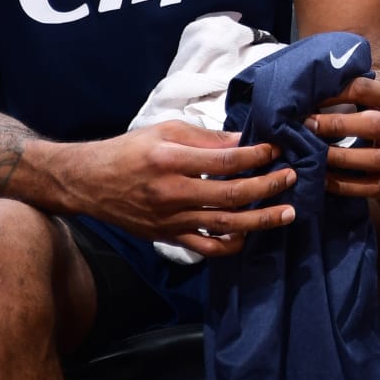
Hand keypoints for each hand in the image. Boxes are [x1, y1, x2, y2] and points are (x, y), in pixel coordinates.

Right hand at [82, 122, 297, 253]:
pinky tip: (249, 235)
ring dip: (260, 220)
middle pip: (231, 194)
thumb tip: (243, 140)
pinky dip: (230, 245)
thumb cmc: (128, 151)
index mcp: (170, 160)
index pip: (225, 161)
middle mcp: (172, 193)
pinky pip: (205, 248)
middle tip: (291, 177)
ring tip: (286, 212)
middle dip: (267, 186)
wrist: (89, 182)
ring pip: (224, 225)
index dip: (256, 156)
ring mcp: (170, 220)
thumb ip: (205, 137)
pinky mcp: (168, 237)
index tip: (276, 149)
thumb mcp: (164, 131)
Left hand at [307, 74, 379, 197]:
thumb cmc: (368, 123)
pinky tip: (320, 178)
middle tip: (307, 124)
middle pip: (375, 124)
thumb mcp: (365, 103)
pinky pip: (367, 187)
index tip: (307, 96)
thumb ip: (344, 91)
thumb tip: (303, 82)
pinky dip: (342, 184)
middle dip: (337, 124)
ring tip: (311, 152)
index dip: (334, 92)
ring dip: (339, 156)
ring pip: (375, 159)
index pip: (364, 88)